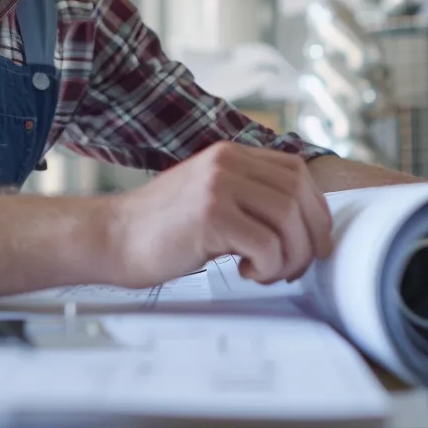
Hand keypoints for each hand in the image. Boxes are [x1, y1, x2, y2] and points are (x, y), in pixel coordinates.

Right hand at [105, 142, 333, 287]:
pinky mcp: (211, 216)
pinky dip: (267, 267)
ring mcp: (218, 187)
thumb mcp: (211, 195)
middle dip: (309, 238)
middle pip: (299, 195)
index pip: (297, 172)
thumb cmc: (162, 228)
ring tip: (268, 273)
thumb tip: (301, 221)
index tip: (311, 241)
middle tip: (295, 266)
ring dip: (290, 257)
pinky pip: (266, 245)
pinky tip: (244, 272)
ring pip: (288, 221)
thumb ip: (249, 195)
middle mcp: (228, 162)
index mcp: (231, 154)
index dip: (315, 210)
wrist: (112, 237)